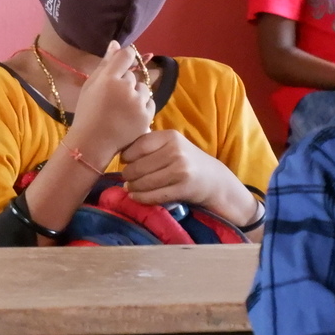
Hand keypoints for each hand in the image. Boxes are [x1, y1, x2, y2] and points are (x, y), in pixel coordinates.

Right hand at [61, 41, 153, 164]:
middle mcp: (126, 88)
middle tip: (113, 99)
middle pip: (133, 75)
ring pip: (144, 89)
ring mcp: (138, 103)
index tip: (122, 65)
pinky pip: (150, 103)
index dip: (126, 57)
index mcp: (109, 79)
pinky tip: (129, 116)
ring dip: (136, 95)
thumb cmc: (88, 113)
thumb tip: (116, 43)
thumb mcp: (91, 86)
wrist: (93, 143)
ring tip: (121, 109)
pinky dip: (142, 107)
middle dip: (126, 83)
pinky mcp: (146, 116)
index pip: (126, 56)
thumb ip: (105, 64)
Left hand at [117, 128, 258, 221]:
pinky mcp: (183, 188)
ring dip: (133, 188)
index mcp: (170, 136)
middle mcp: (176, 151)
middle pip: (138, 166)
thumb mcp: (172, 145)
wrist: (213, 179)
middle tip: (127, 179)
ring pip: (144, 182)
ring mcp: (180, 170)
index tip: (126, 163)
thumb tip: (120, 154)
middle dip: (128, 175)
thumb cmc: (186, 161)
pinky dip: (141, 198)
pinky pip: (154, 195)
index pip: (138, 146)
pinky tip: (136, 196)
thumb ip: (150, 145)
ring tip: (130, 188)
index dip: (126, 157)